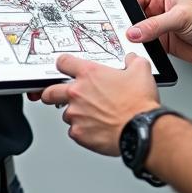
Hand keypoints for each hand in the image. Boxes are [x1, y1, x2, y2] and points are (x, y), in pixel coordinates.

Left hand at [39, 53, 159, 155]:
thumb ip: (132, 60)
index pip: (63, 62)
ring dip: (74, 113)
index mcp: (89, 74)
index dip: (64, 64)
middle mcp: (77, 93)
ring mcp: (76, 114)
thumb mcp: (140, 70)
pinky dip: (82, 130)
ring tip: (90, 115)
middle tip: (58, 95)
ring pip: (65, 113)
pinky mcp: (79, 133)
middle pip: (50, 91)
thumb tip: (132, 59)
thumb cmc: (138, 103)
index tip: (65, 67)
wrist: (141, 130)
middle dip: (52, 93)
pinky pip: (74, 131)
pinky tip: (95, 128)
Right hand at [126, 0, 191, 67]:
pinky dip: (142, 50)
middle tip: (121, 33)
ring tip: (131, 44)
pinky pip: (146, 46)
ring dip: (135, 39)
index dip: (124, 7)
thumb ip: (156, 25)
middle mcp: (159, 10)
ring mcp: (160, 28)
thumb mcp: (180, 18)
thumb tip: (135, 31)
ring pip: (138, 33)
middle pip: (134, 16)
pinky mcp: (162, 44)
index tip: (115, 17)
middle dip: (128, 25)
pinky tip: (141, 52)